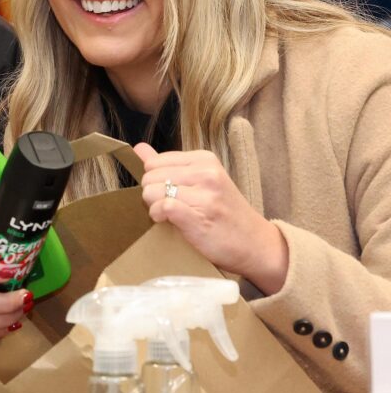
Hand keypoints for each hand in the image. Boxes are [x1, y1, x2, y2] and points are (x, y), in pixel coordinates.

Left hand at [137, 143, 288, 293]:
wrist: (254, 244)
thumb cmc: (224, 213)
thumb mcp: (200, 181)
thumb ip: (167, 164)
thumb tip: (138, 148)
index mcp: (205, 159)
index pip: (154, 162)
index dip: (154, 181)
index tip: (170, 193)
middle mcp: (206, 173)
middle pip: (149, 177)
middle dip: (153, 195)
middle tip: (173, 207)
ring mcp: (205, 194)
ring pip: (151, 192)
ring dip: (155, 207)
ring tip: (175, 216)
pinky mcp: (199, 216)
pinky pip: (163, 207)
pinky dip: (159, 216)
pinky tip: (170, 222)